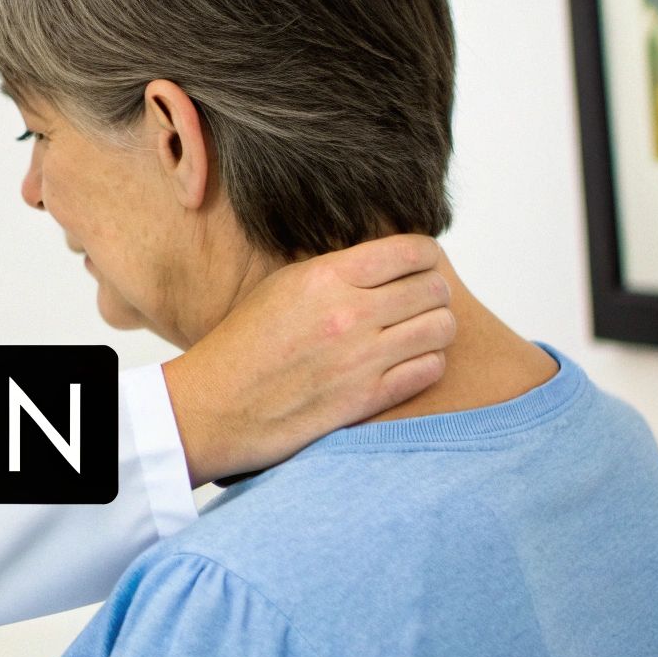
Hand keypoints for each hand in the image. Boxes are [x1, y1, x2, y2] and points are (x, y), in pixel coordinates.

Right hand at [161, 234, 454, 485]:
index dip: (425, 256)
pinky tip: (406, 362)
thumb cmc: (243, 344)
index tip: (419, 265)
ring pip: (442, 328)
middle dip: (432, 292)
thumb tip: (388, 260)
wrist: (215, 405)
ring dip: (435, 328)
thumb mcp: (281, 287)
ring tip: (416, 332)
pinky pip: (430, 369)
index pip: (411, 251)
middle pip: (434, 288)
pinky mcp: (368, 398)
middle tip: (418, 301)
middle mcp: (348, 313)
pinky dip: (427, 363)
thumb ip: (336, 271)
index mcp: (324, 277)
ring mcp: (361, 358)